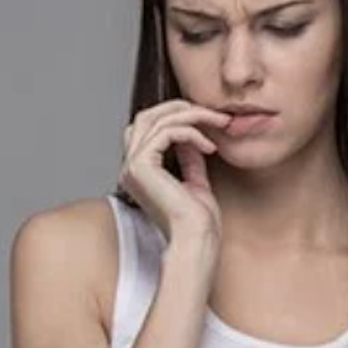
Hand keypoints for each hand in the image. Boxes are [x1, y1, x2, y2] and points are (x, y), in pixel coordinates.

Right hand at [119, 100, 230, 245]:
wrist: (196, 240)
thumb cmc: (198, 221)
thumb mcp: (195, 181)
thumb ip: (189, 157)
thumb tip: (193, 135)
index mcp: (139, 172)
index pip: (148, 128)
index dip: (176, 116)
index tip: (208, 122)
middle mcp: (129, 167)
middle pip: (146, 115)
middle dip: (181, 107)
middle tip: (212, 114)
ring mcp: (131, 166)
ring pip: (156, 118)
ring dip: (192, 116)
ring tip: (218, 124)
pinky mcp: (141, 166)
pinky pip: (166, 132)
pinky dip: (192, 132)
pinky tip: (209, 146)